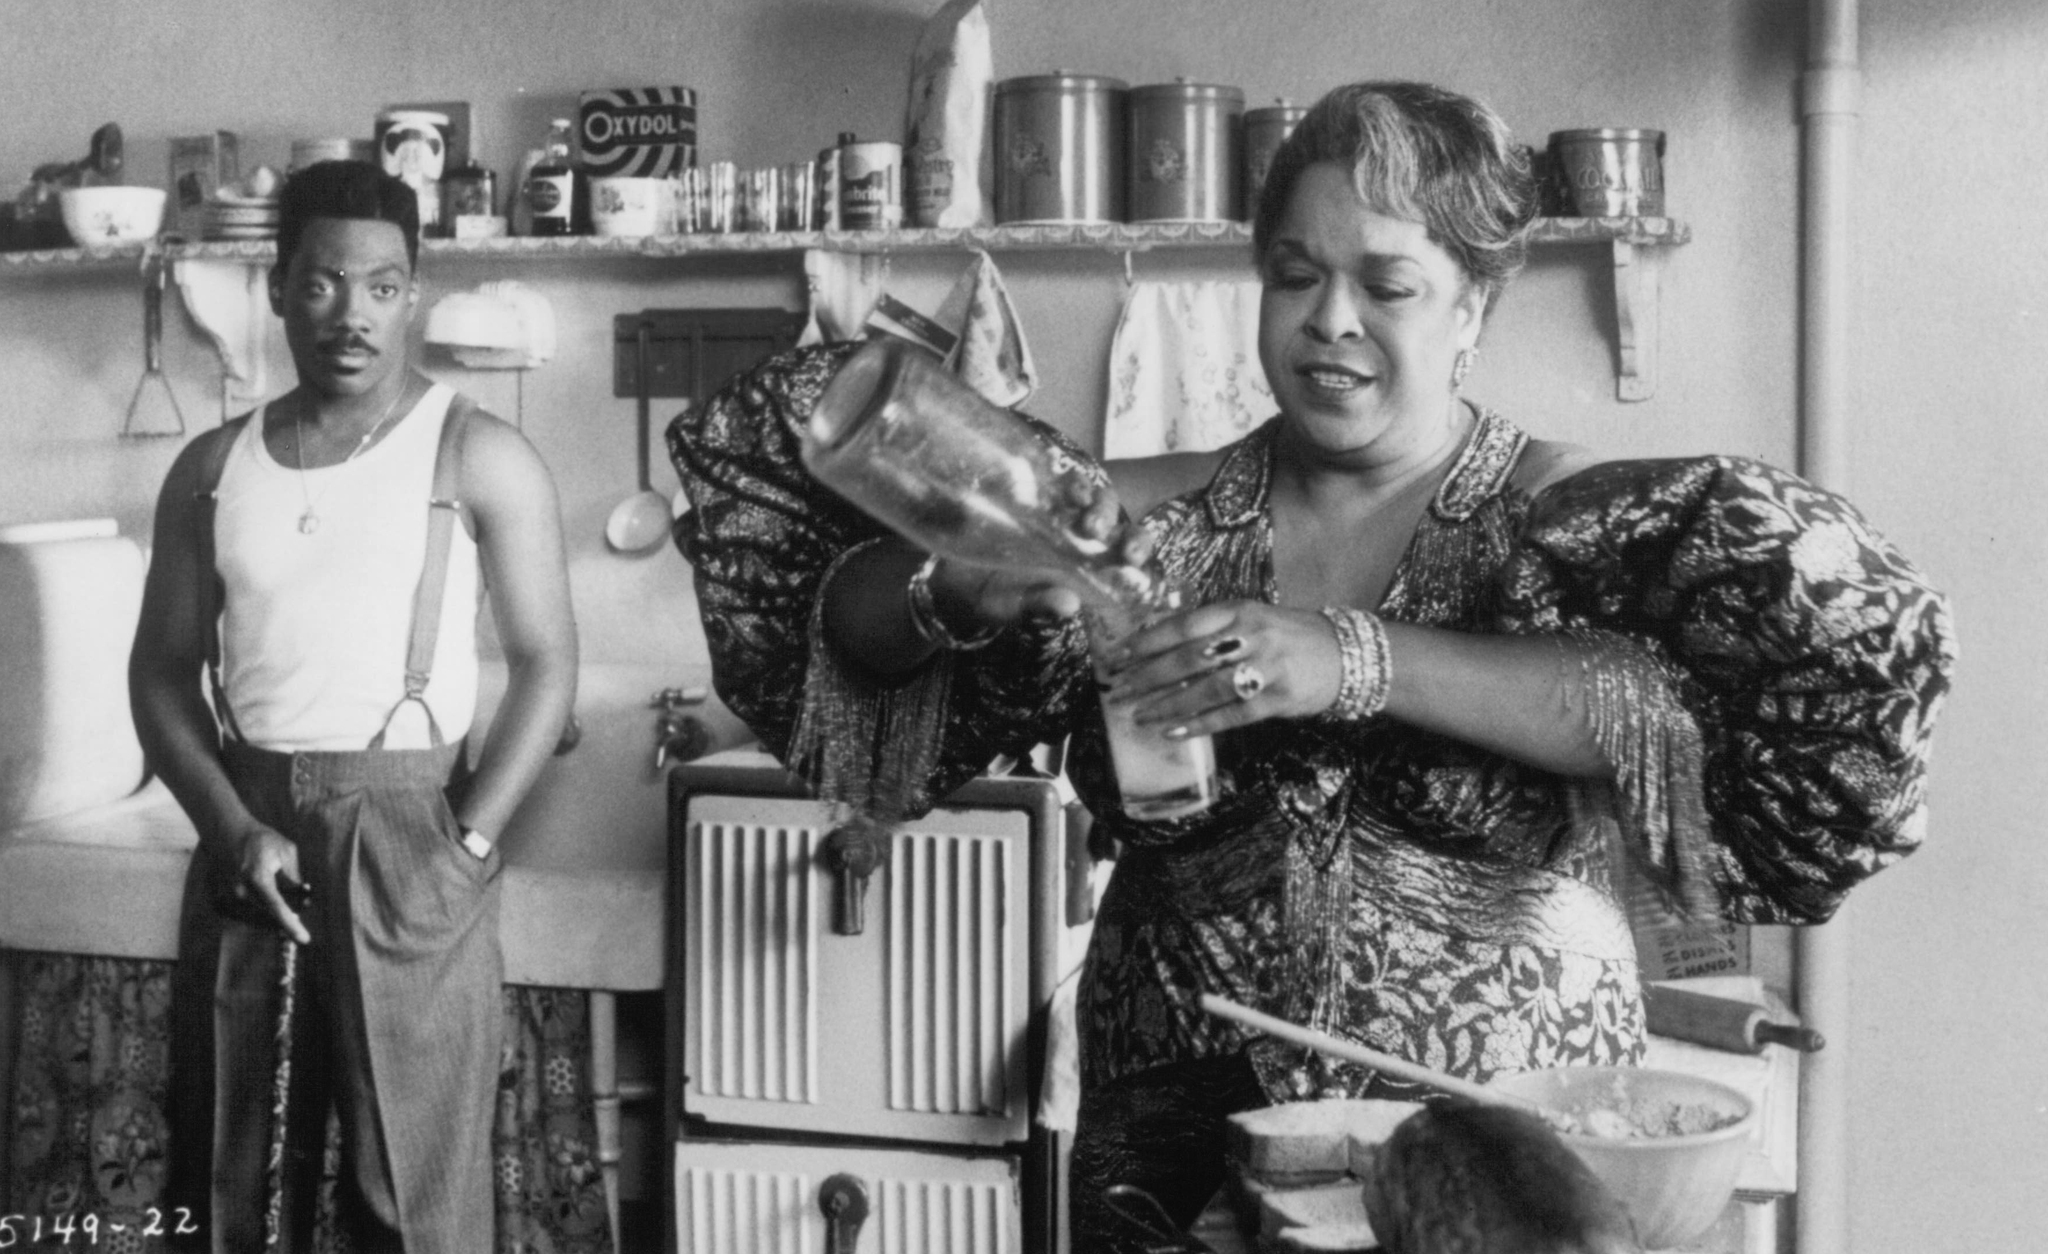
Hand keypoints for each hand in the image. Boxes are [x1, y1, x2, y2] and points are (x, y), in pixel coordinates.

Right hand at [232, 821, 311, 944]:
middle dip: (286, 920)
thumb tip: (304, 903)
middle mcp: (238, 891)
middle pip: (268, 918)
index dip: (291, 925)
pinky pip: (245, 917)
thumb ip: (294, 878)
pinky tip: (265, 904)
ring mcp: (225, 899)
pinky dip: (259, 915)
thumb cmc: (260, 840)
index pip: (277, 907)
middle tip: (300, 913)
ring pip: (256, 921)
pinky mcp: (218, 904)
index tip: (305, 940)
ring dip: (272, 918)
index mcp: (256, 877)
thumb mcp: (286, 852)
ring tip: (284, 907)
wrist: (226, 832)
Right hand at [925, 476, 1150, 627]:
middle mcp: (1078, 536)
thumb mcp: (1014, 607)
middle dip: (1114, 520)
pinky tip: (1061, 486)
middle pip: (1112, 520)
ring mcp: (1057, 513)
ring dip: (1091, 499)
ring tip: (1081, 509)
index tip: (1132, 556)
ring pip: (1089, 496)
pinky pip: (1055, 482)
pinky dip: (1063, 481)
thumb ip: (1039, 606)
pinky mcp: (1032, 496)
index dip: (1136, 547)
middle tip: (1098, 531)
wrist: (951, 578)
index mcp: (1086, 566)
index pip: (1123, 552)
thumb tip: (1069, 606)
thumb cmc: (991, 598)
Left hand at [1101, 599, 1342, 736]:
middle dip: (1149, 677)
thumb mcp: (1254, 617)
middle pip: (1189, 658)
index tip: (1121, 655)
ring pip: (1206, 690)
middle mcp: (1252, 636)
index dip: (1149, 641)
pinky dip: (1199, 724)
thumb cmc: (1290, 636)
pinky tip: (1173, 732)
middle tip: (1120, 691)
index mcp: (1240, 610)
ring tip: (1139, 716)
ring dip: (1167, 705)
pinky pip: (1230, 715)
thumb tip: (1161, 643)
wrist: (1346, 655)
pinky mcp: (1277, 700)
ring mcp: (1266, 668)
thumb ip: (1214, 627)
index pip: (1185, 624)